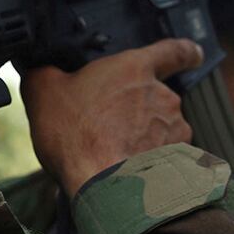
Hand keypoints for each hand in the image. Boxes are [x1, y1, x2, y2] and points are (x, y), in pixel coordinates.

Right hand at [22, 38, 201, 193]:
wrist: (101, 184)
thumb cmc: (75, 134)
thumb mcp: (43, 90)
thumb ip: (46, 72)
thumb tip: (41, 69)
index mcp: (134, 67)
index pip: (173, 50)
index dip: (184, 52)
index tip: (192, 55)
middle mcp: (162, 94)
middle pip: (157, 96)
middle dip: (138, 109)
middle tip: (108, 124)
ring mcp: (173, 127)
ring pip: (161, 127)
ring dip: (144, 136)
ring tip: (113, 150)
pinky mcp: (177, 157)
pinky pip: (165, 154)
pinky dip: (151, 159)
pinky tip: (127, 168)